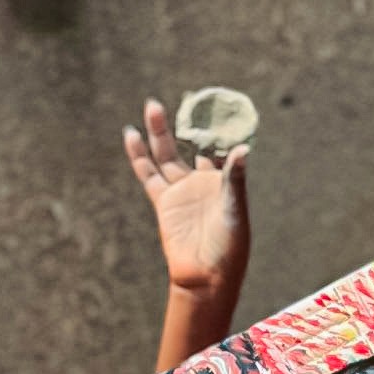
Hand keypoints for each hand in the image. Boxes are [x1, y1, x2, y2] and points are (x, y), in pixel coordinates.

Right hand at [125, 99, 250, 300]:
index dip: (216, 125)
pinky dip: (139, 155)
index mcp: (224, 181)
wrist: (205, 276)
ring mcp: (181, 190)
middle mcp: (201, 181)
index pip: (219, 146)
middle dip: (186, 121)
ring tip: (152, 106)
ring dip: (159, 131)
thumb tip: (241, 148)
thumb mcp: (235, 210)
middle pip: (190, 143)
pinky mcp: (163, 201)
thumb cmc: (228, 246)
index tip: (215, 102)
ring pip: (166, 154)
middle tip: (184, 97)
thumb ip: (234, 179)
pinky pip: (149, 173)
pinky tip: (131, 134)